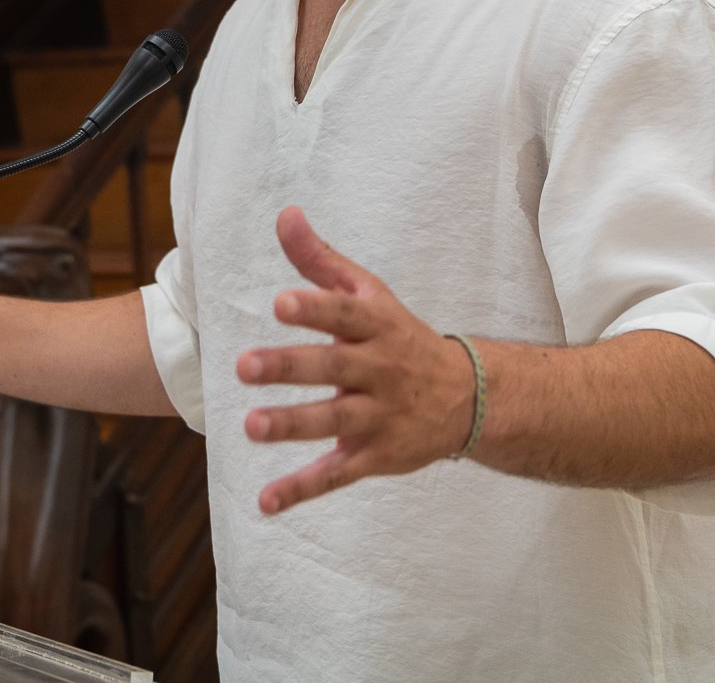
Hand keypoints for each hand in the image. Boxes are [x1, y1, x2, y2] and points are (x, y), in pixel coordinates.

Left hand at [237, 207, 475, 513]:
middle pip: (333, 368)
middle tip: (244, 365)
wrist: (470, 397)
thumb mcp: (369, 295)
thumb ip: (321, 260)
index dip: (314, 308)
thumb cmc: (400, 337)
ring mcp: (379, 416)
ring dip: (293, 426)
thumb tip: (284, 214)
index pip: (344, 314)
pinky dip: (302, 490)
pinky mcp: (376, 456)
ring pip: (334, 423)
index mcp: (376, 327)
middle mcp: (379, 371)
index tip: (281, 302)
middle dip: (290, 367)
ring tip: (251, 427)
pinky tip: (266, 502)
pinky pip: (337, 475)